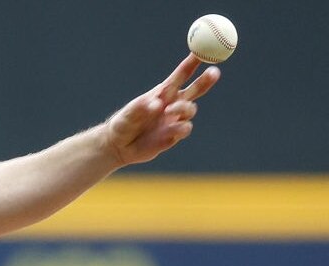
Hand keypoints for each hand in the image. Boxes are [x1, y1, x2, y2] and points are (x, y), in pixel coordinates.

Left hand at [105, 54, 220, 165]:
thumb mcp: (127, 115)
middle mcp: (172, 104)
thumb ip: (140, 108)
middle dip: (206, 79)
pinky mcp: (174, 135)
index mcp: (162, 92)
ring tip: (170, 110)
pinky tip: (170, 131)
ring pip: (190, 109)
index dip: (193, 62)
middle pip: (195, 89)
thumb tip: (157, 104)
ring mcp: (174, 120)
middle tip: (214, 71)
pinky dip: (180, 127)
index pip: (182, 74)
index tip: (204, 49)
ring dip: (184, 107)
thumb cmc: (122, 124)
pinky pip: (184, 128)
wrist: (119, 147)